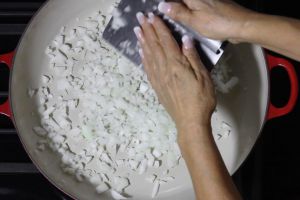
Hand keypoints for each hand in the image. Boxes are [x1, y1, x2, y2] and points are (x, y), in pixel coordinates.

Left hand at [134, 12, 215, 135]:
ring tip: (137, 30)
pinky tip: (141, 52)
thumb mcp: (203, 77)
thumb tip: (185, 39)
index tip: (152, 16)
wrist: (190, 121)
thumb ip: (193, 57)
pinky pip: (148, 69)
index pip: (165, 41)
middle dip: (147, 30)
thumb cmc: (201, 99)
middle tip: (139, 17)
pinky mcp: (157, 87)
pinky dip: (143, 58)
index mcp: (176, 65)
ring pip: (148, 56)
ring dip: (142, 41)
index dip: (158, 27)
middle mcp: (164, 69)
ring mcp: (159, 78)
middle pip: (154, 46)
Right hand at [157, 0, 254, 42]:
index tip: (157, 8)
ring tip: (169, 16)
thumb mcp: (194, 20)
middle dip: (171, 5)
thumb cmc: (217, 23)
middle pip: (181, 1)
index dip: (165, 3)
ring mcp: (207, 0)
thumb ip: (178, 12)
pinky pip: (195, 5)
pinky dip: (188, 10)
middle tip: (161, 12)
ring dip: (179, 8)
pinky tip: (185, 18)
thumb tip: (162, 5)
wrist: (242, 25)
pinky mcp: (213, 5)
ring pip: (189, 3)